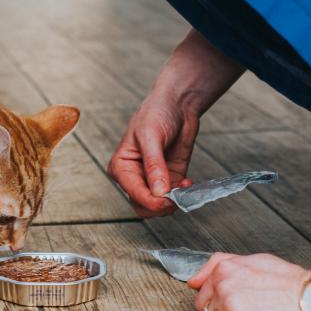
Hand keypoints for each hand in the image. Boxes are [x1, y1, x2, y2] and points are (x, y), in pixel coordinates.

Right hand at [107, 29, 244, 217]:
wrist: (178, 104)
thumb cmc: (156, 113)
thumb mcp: (151, 137)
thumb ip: (154, 166)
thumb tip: (158, 192)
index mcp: (121, 167)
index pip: (134, 194)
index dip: (151, 201)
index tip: (166, 199)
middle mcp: (134, 177)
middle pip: (143, 205)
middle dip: (160, 206)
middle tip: (176, 197)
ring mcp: (153, 180)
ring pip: (158, 206)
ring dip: (173, 202)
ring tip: (184, 187)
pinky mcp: (170, 179)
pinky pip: (174, 197)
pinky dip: (183, 196)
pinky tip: (188, 183)